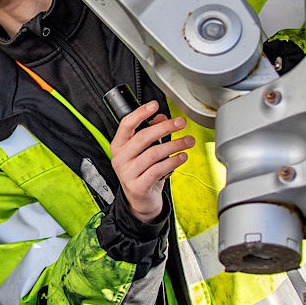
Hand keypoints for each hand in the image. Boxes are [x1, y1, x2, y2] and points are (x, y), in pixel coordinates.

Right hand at [109, 101, 194, 222]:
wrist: (140, 199)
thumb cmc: (141, 171)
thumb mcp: (144, 151)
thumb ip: (151, 132)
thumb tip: (161, 117)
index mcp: (118, 145)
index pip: (126, 124)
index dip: (141, 113)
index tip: (155, 105)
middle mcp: (120, 158)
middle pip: (143, 137)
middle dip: (165, 128)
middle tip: (181, 123)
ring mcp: (127, 173)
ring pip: (153, 153)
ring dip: (174, 145)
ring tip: (188, 141)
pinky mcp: (138, 186)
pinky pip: (158, 169)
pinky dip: (173, 162)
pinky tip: (182, 157)